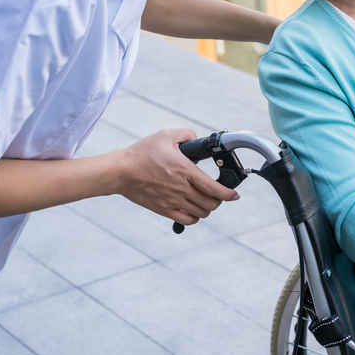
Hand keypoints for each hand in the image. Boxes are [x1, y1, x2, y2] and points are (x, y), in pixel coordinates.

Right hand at [114, 129, 238, 225]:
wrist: (120, 171)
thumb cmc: (142, 153)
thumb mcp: (166, 135)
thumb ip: (187, 134)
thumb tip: (198, 139)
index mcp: (185, 171)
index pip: (214, 188)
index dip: (228, 193)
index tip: (234, 194)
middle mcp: (181, 189)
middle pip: (211, 203)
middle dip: (219, 200)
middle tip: (218, 194)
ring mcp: (172, 201)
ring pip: (201, 213)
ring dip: (208, 208)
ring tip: (206, 200)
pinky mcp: (163, 209)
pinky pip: (187, 220)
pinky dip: (195, 217)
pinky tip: (194, 209)